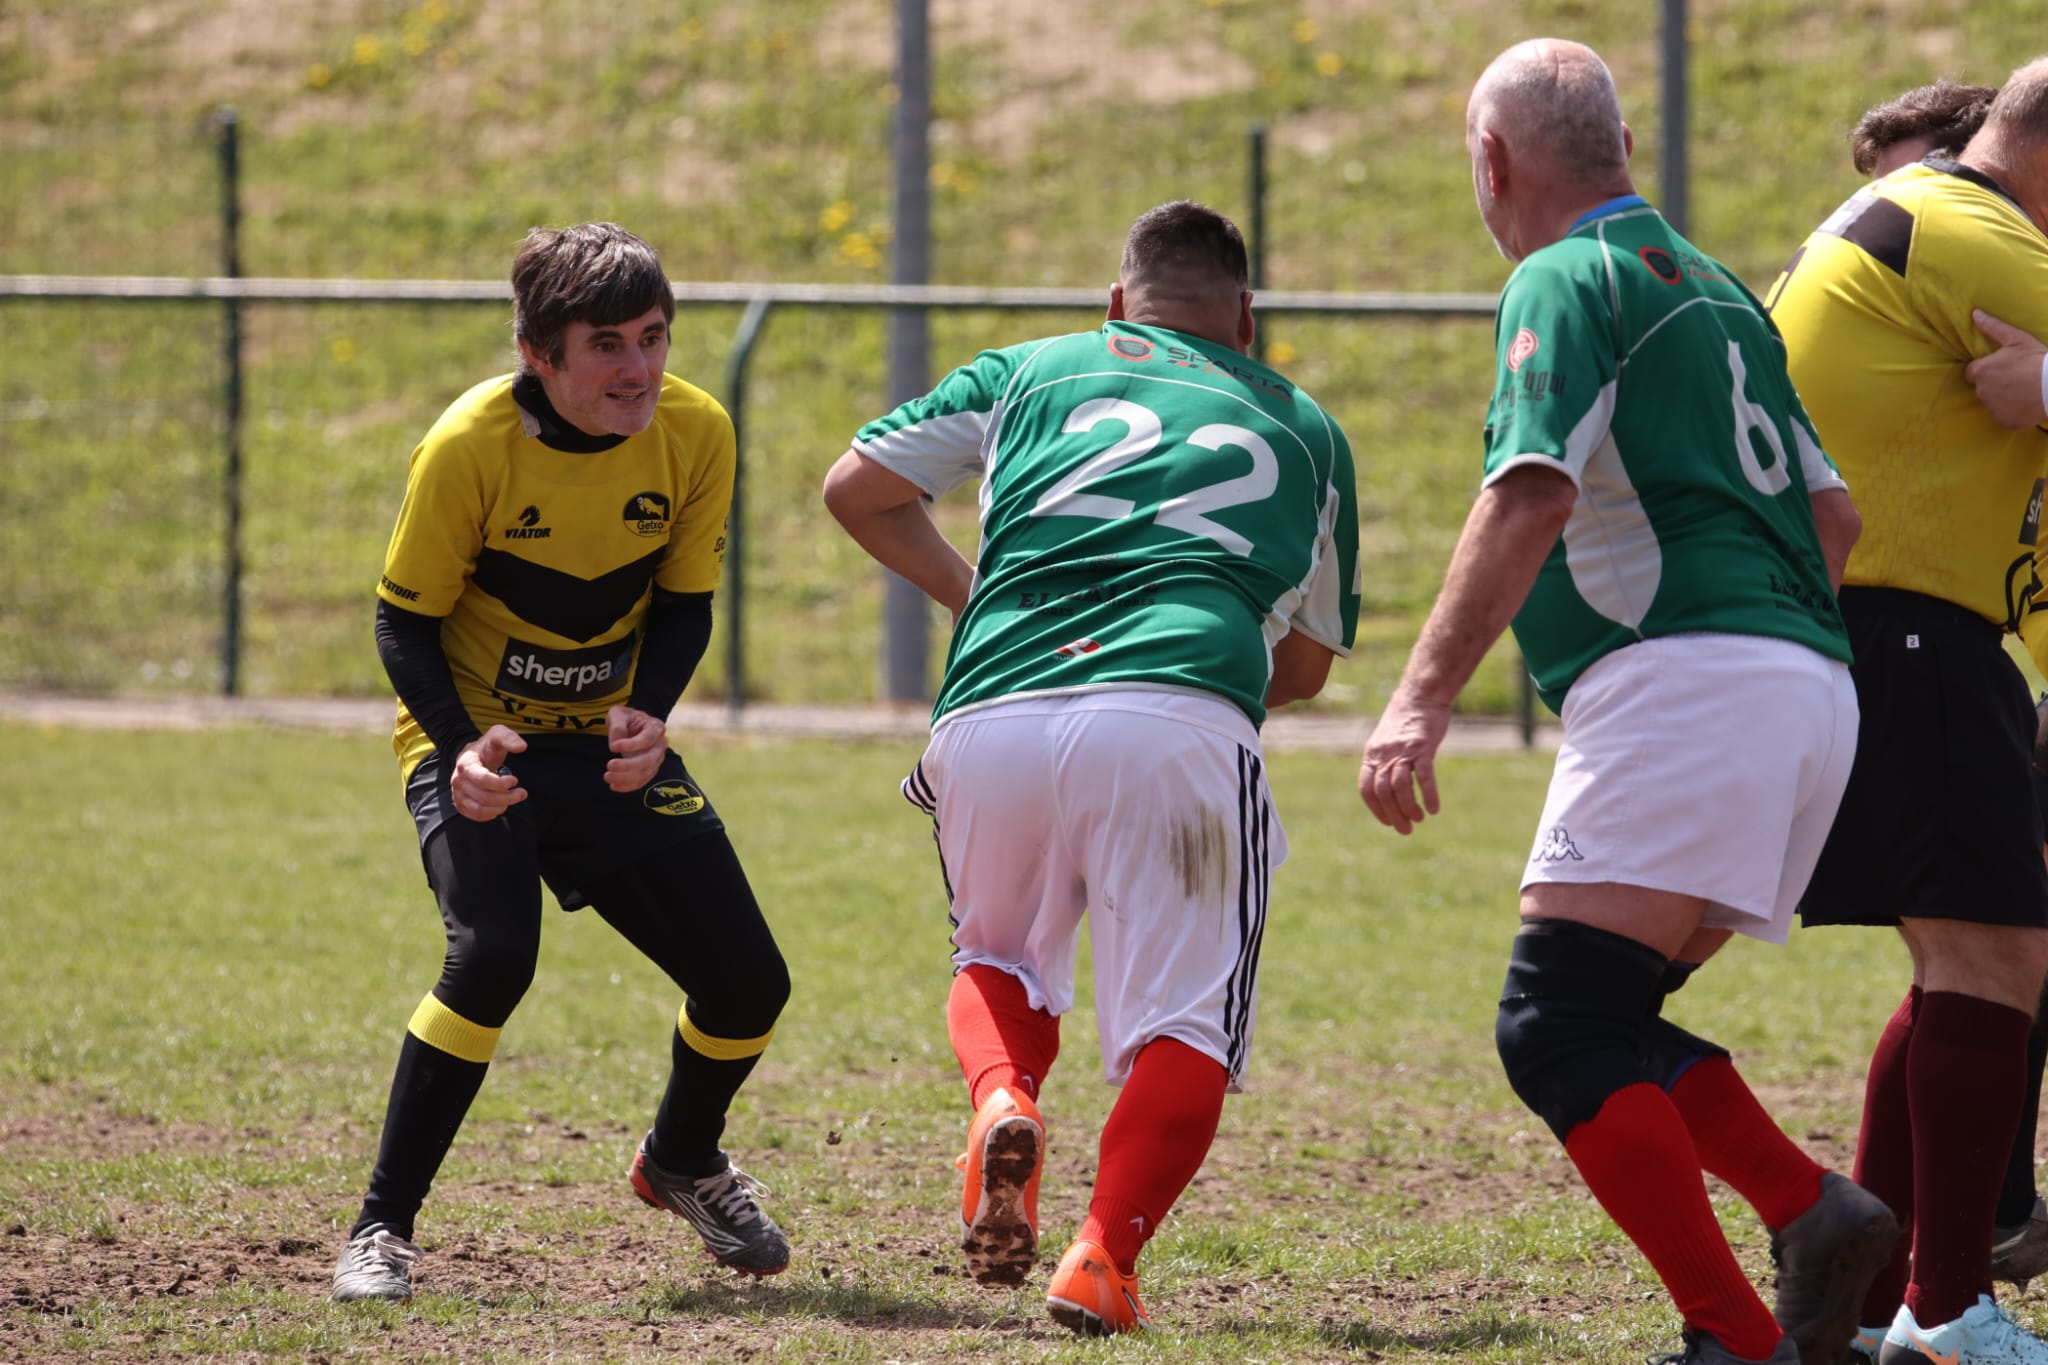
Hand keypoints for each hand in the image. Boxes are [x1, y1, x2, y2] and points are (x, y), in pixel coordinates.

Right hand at [450, 726, 527, 821]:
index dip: (501, 784)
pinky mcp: (461, 803)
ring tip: (512, 799)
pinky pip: (474, 815)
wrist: (473, 755)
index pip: (483, 780)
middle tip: (522, 793)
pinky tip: (501, 806)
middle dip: (507, 797)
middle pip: (483, 797)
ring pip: (479, 809)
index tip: (515, 780)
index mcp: (466, 764)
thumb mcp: (498, 735)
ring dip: (500, 807)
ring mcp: (458, 793)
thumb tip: (521, 747)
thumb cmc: (487, 747)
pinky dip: (490, 814)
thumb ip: (509, 738)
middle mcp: (458, 781)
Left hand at [604, 704, 667, 792]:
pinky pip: (642, 781)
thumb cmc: (626, 719)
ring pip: (645, 773)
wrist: (632, 726)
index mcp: (656, 727)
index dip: (632, 745)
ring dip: (626, 778)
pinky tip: (614, 786)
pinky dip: (628, 786)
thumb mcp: (619, 714)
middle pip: (649, 759)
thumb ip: (617, 726)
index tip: (613, 747)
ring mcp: (657, 759)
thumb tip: (615, 744)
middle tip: (609, 766)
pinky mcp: (650, 770)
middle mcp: (660, 744)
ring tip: (607, 776)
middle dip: (629, 765)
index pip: (648, 739)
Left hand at [1358, 689, 1452, 834]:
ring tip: (1419, 819)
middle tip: (1406, 829)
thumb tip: (1388, 786)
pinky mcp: (1423, 747)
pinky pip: (1424, 776)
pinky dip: (1429, 795)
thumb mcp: (1387, 740)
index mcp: (1372, 754)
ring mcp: (1403, 750)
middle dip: (1394, 814)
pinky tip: (1434, 809)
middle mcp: (1384, 754)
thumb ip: (1384, 761)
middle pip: (1384, 792)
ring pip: (1401, 787)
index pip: (1366, 788)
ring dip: (1409, 808)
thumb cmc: (1406, 720)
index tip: (1388, 822)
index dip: (1376, 809)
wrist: (1421, 695)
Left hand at [1965, 309, 2047, 430]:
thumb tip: (1975, 314)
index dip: (1986, 369)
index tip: (2002, 367)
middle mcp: (1982, 392)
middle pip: (1982, 388)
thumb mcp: (2017, 339)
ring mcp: (1993, 409)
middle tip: (2016, 378)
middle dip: (1994, 383)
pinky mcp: (2005, 422)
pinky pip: (2004, 417)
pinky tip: (2026, 404)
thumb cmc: (2036, 359)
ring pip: (1993, 403)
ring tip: (2023, 390)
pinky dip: (2012, 413)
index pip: (1973, 372)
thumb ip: (1993, 327)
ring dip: (2003, 398)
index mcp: (1982, 372)